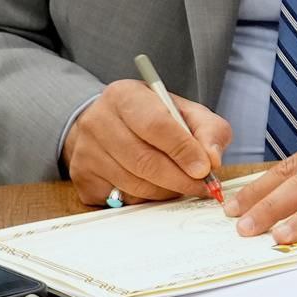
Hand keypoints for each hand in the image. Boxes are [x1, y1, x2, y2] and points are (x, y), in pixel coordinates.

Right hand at [63, 80, 231, 205]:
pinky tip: (153, 186)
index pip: (156, 125)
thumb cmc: (153, 118)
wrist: (109, 124)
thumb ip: (208, 130)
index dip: (183, 150)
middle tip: (201, 186)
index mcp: (124, 95)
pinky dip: (146, 199)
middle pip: (144, 160)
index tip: (204, 168)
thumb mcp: (185, 112)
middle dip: (179, 179)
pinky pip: (122, 200)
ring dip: (166, 191)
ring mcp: (86, 152)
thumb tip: (213, 160)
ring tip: (180, 184)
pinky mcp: (83, 179)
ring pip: (134, 184)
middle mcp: (98, 121)